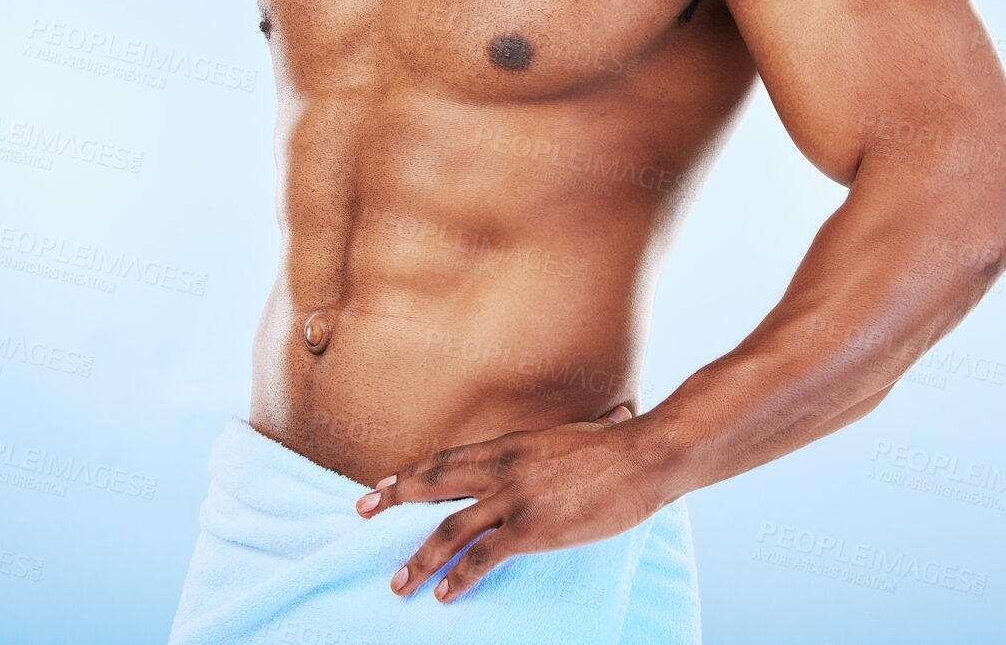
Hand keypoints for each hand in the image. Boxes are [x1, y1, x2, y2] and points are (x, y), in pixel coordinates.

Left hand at [353, 405, 665, 602]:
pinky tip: (445, 594)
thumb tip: (614, 411)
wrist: (644, 457)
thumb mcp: (585, 432)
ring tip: (398, 583)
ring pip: (449, 528)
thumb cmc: (619, 445)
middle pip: (433, 483)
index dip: (411, 474)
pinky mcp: (532, 529)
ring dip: (419, 558)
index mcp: (507, 444)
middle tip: (361, 513)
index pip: (446, 459)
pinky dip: (459, 577)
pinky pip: (483, 557)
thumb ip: (580, 432)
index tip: (382, 487)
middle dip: (394, 499)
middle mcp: (501, 467)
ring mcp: (514, 498)